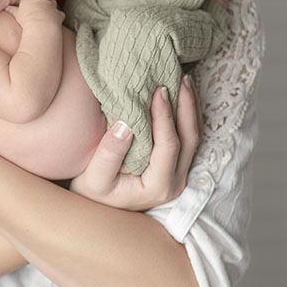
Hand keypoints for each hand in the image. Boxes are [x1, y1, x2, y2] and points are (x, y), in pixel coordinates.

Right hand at [10, 0, 62, 27]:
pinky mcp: (58, 14)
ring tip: (44, 13)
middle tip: (35, 5)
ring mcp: (52, 5)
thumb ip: (13, 10)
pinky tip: (53, 20)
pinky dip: (57, 16)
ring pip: (52, 2)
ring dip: (49, 6)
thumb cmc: (27, 19)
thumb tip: (6, 9)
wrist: (41, 26)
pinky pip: (59, 13)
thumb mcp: (17, 14)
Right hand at [70, 76, 201, 211]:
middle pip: (190, 139)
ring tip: (184, 80)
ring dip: (190, 108)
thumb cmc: (93, 195)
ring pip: (194, 138)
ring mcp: (179, 176)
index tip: (158, 89)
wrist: (99, 210)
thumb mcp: (93, 179)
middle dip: (187, 106)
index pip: (169, 145)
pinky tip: (180, 96)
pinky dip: (186, 115)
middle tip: (180, 77)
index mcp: (158, 186)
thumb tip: (126, 125)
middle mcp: (175, 182)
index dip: (166, 116)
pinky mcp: (176, 168)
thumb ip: (109, 154)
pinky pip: (188, 139)